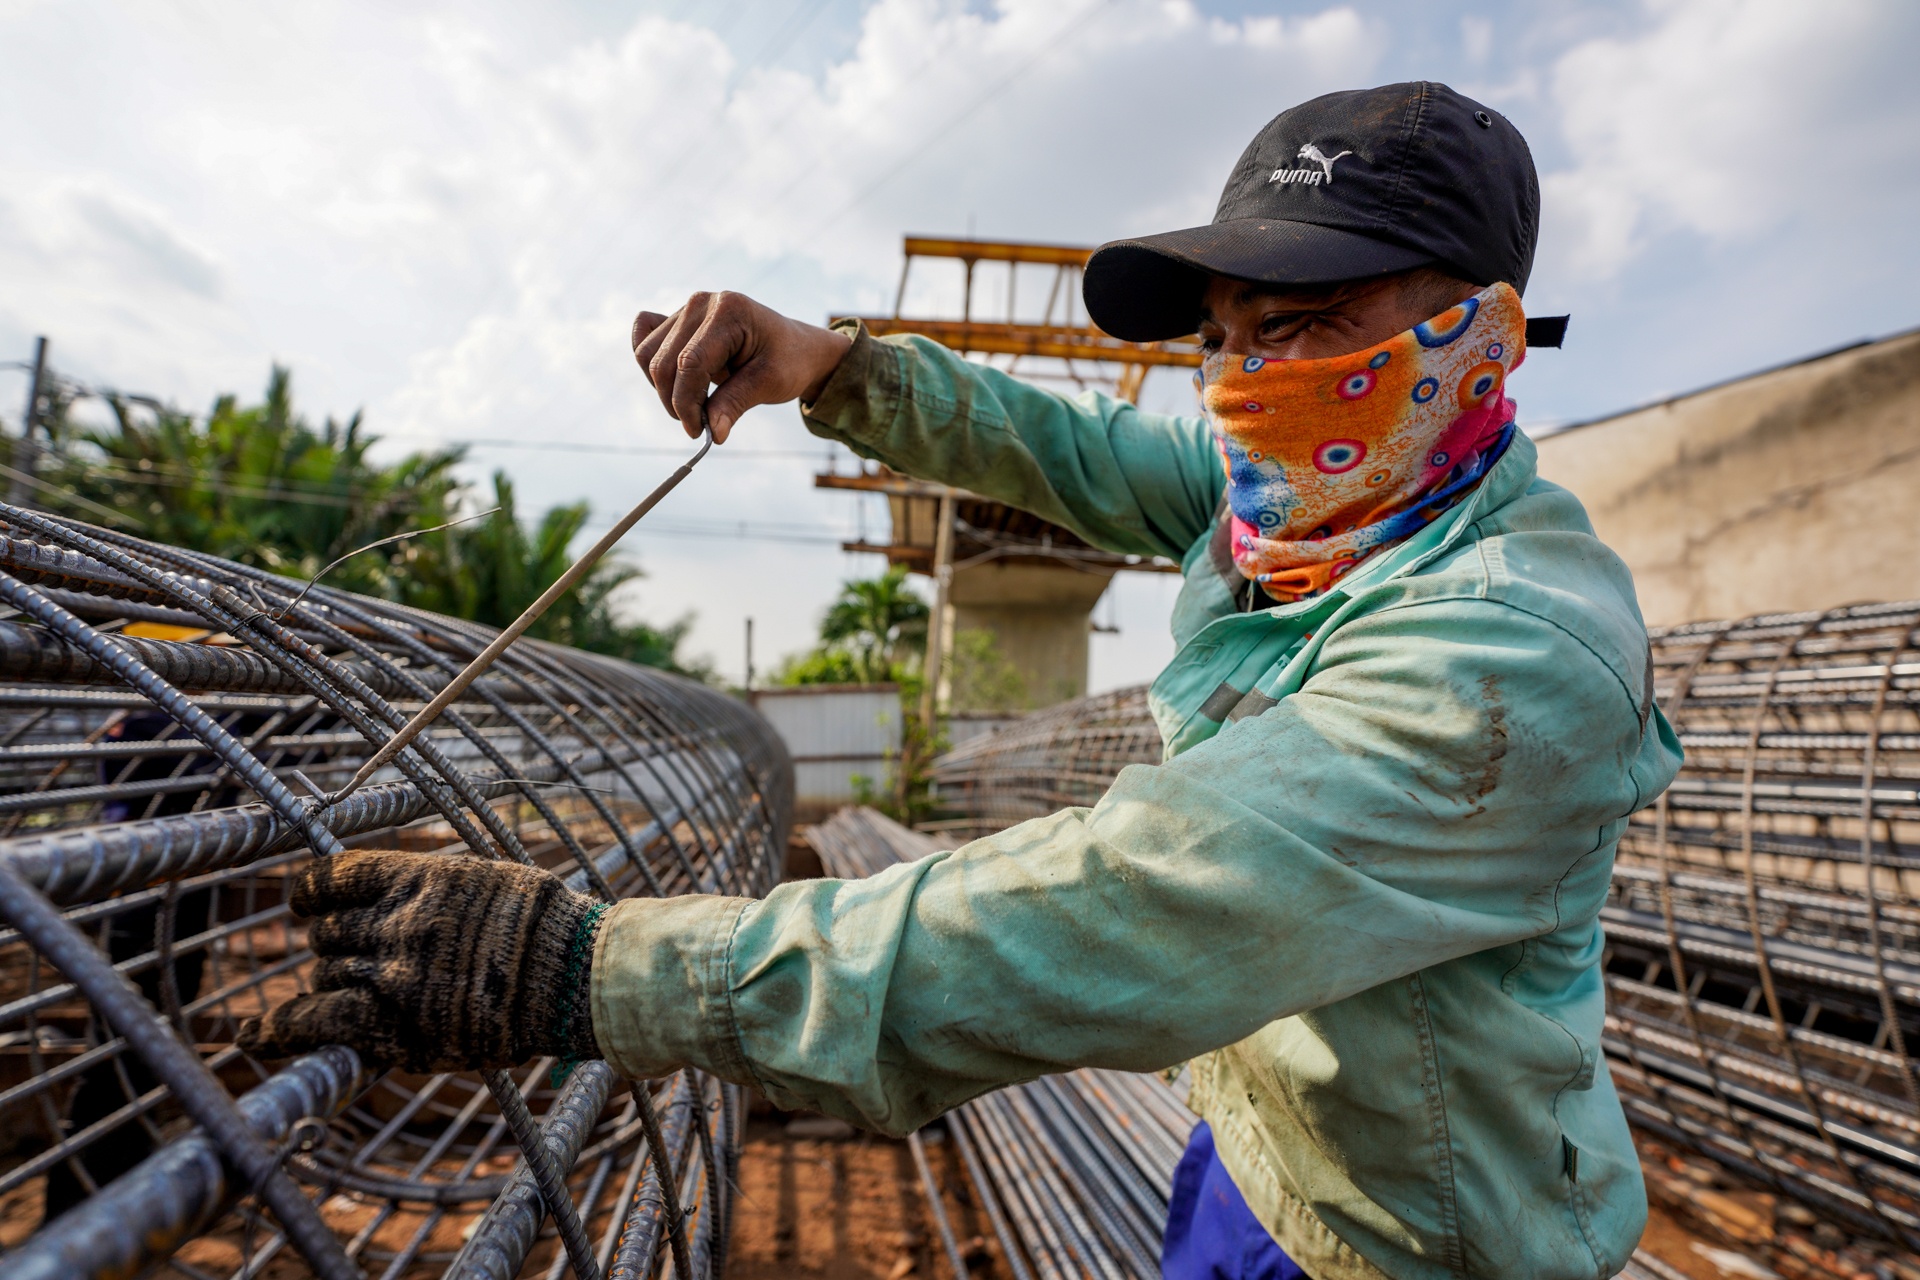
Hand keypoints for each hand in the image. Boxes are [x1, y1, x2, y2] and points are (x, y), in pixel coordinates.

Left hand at [237, 851, 605, 1073]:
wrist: (579, 977)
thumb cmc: (549, 930)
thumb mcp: (490, 881)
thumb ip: (436, 886)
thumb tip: (402, 888)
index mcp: (422, 879)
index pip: (335, 877)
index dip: (311, 892)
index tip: (304, 902)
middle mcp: (398, 921)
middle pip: (327, 933)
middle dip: (334, 945)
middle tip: (361, 961)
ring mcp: (394, 972)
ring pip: (326, 973)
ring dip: (336, 983)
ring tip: (364, 994)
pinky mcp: (394, 1023)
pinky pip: (315, 1020)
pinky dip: (281, 1028)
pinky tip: (256, 1035)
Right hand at [632, 291, 852, 442]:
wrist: (796, 348)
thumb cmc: (789, 362)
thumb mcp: (770, 383)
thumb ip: (735, 404)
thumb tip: (712, 433)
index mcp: (729, 311)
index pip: (689, 363)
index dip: (687, 404)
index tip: (699, 432)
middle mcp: (702, 303)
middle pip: (663, 362)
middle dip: (676, 403)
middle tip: (699, 426)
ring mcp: (687, 309)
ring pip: (648, 356)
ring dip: (664, 390)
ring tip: (695, 406)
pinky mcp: (677, 320)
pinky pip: (645, 341)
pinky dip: (651, 367)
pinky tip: (675, 384)